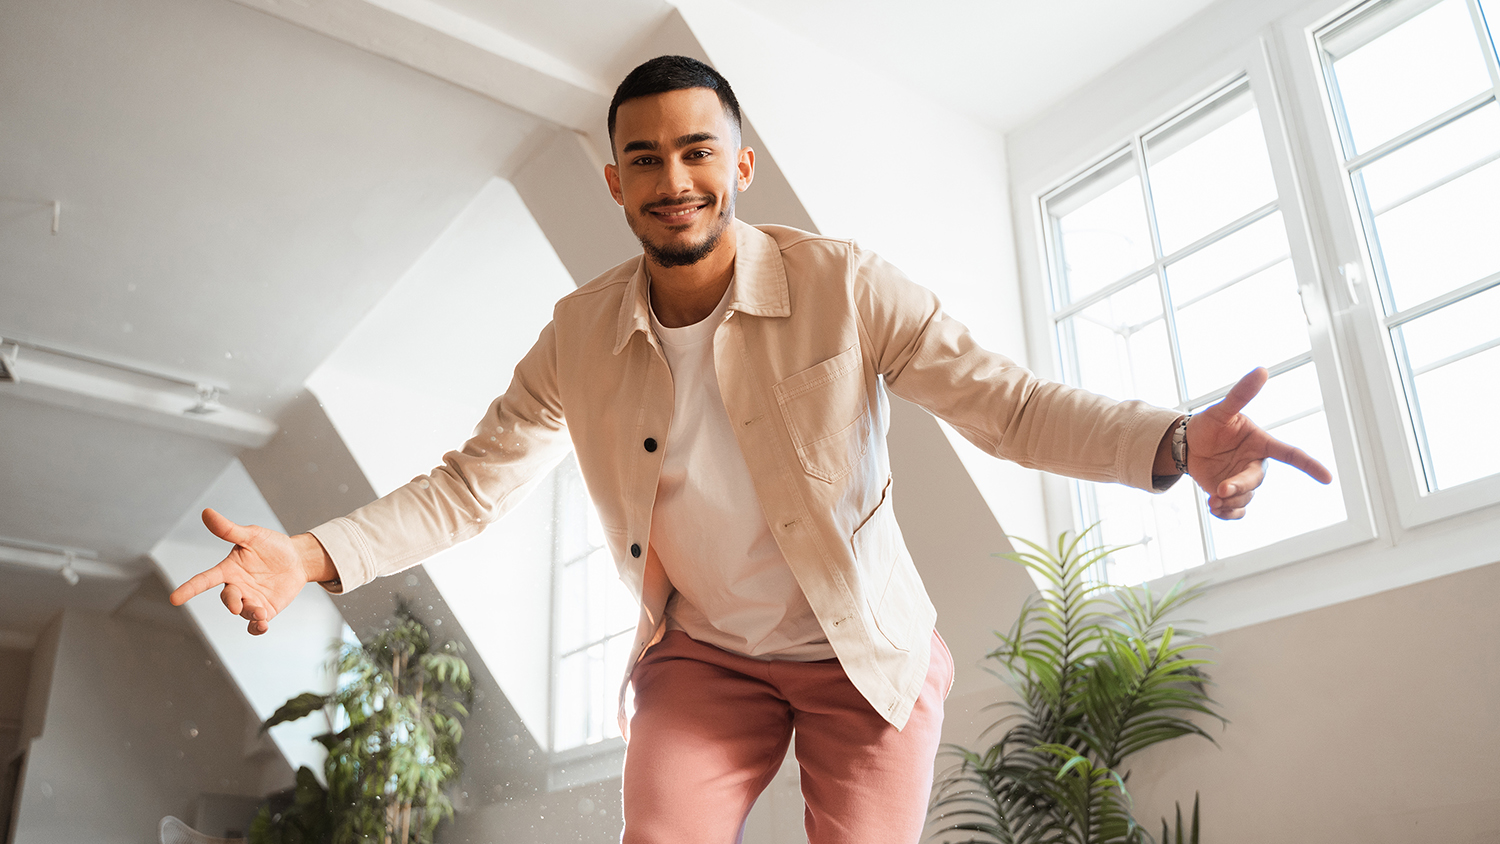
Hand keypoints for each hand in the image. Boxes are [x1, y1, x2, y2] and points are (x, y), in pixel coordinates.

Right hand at [167, 508, 328, 634]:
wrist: (297, 559)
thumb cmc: (271, 545)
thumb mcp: (252, 535)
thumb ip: (229, 530)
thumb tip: (206, 512)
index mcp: (228, 570)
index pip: (204, 580)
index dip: (189, 589)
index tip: (174, 599)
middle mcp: (237, 587)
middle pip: (227, 599)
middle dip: (231, 603)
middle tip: (238, 606)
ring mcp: (250, 600)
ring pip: (243, 613)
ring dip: (250, 614)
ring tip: (261, 613)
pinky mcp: (265, 610)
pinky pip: (255, 625)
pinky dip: (256, 628)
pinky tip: (262, 626)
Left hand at [1185, 368, 1332, 518]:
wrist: (1190, 443)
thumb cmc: (1210, 424)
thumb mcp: (1223, 410)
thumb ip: (1241, 394)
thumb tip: (1262, 369)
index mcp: (1262, 445)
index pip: (1290, 454)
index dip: (1309, 466)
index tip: (1328, 478)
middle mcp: (1257, 465)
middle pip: (1257, 481)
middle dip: (1240, 487)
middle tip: (1220, 490)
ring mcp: (1245, 482)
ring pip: (1246, 499)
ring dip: (1229, 502)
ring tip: (1211, 498)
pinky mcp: (1233, 496)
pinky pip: (1237, 512)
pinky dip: (1226, 515)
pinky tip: (1214, 508)